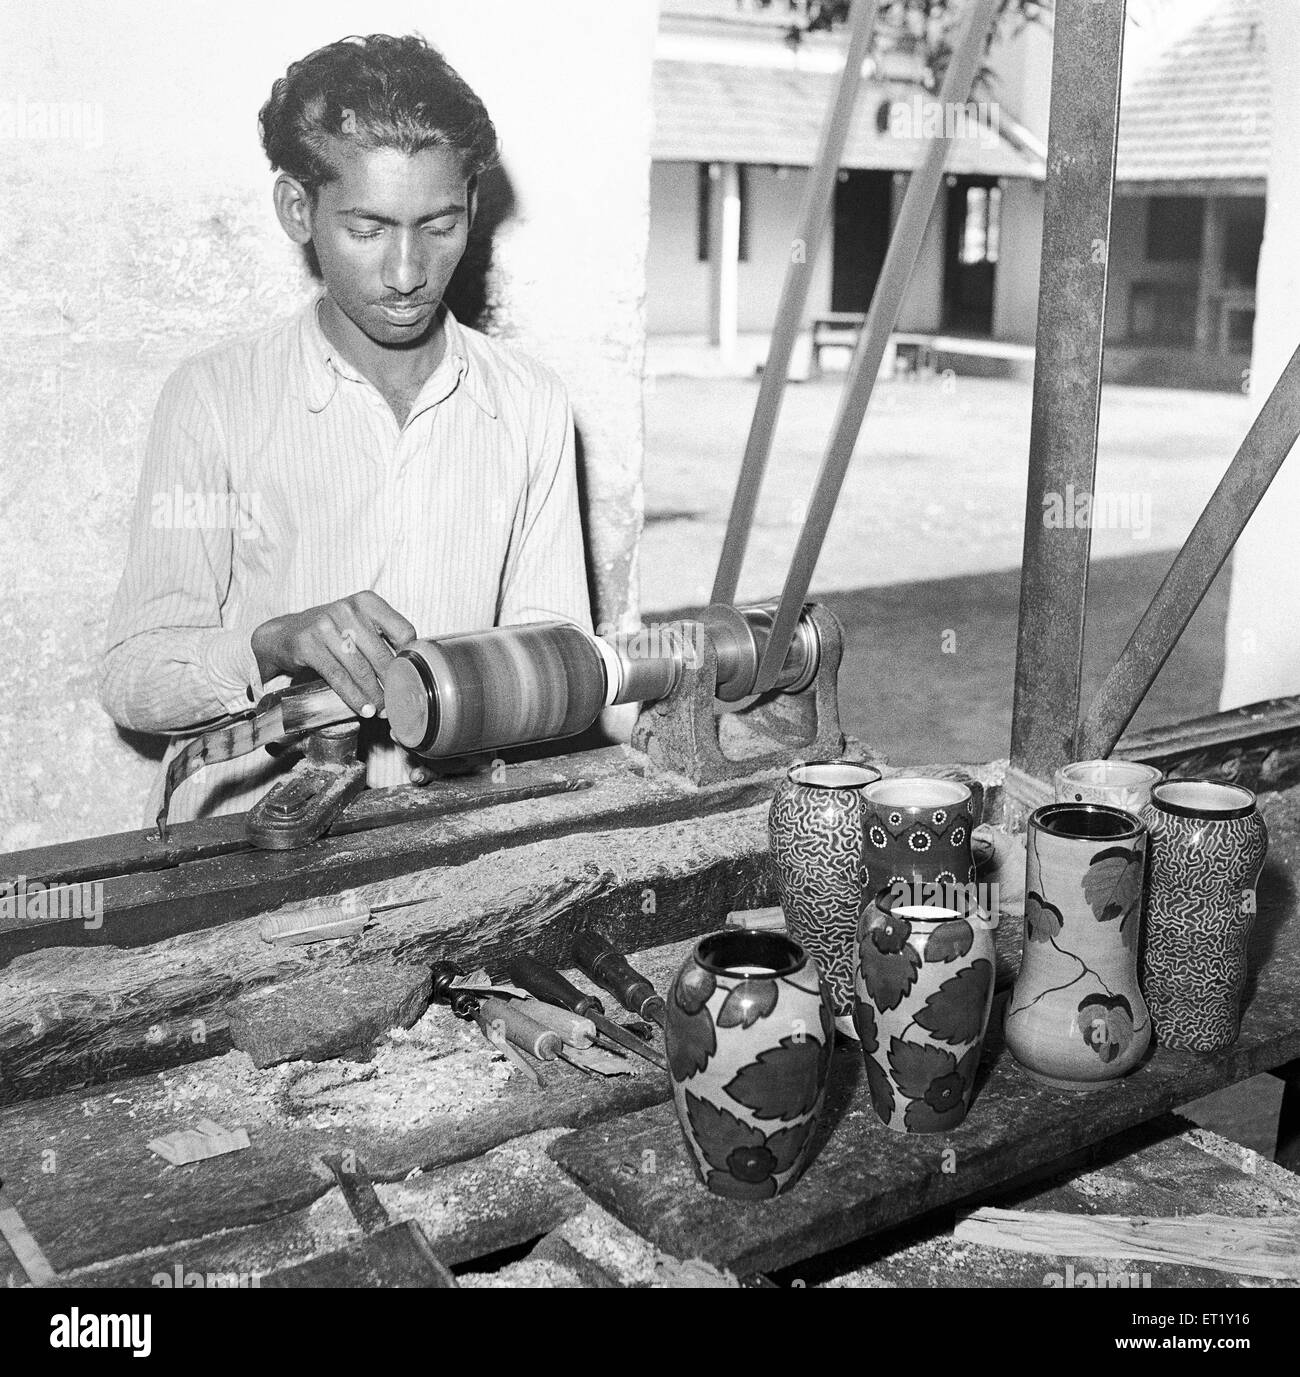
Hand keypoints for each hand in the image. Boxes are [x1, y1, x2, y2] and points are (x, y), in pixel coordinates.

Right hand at [251, 592, 415, 716]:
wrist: (284, 634)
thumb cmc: (330, 632)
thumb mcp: (357, 623)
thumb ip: (383, 638)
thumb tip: (411, 669)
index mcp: (366, 601)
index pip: (403, 631)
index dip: (409, 658)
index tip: (411, 678)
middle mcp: (347, 609)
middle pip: (383, 654)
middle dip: (393, 684)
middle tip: (399, 703)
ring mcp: (325, 625)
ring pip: (361, 669)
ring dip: (375, 695)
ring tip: (383, 711)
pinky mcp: (308, 644)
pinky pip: (339, 677)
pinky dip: (354, 697)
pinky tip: (365, 709)